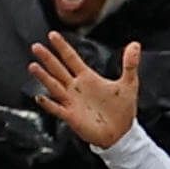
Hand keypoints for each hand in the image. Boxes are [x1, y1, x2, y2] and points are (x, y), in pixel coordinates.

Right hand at [29, 33, 140, 149]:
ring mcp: (72, 102)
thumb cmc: (122, 110)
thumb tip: (135, 44)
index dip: (62, 47)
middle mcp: (76, 88)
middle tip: (36, 46)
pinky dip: (49, 104)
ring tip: (33, 66)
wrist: (122, 133)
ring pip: (54, 86)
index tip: (52, 35)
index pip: (71, 58)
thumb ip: (130, 64)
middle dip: (47, 58)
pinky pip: (57, 109)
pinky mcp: (72, 116)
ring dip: (44, 77)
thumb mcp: (129, 84)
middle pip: (58, 70)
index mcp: (87, 77)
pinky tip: (40, 96)